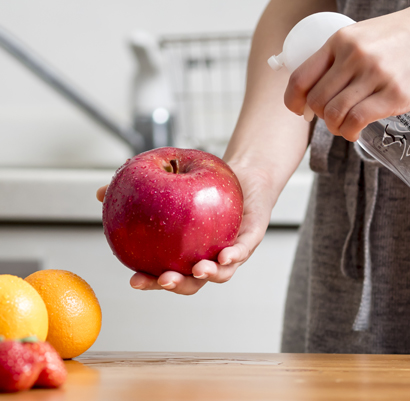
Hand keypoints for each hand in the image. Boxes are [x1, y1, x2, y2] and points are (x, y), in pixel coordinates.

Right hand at [96, 164, 272, 294]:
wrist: (244, 174)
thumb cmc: (205, 184)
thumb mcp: (170, 183)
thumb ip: (139, 190)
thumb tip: (101, 193)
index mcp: (187, 253)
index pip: (167, 273)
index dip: (151, 281)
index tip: (133, 280)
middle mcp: (209, 258)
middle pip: (192, 282)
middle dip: (177, 285)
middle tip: (163, 280)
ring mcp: (231, 252)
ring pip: (221, 274)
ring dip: (208, 275)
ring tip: (197, 270)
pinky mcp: (251, 240)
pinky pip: (243, 250)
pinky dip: (234, 255)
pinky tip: (225, 256)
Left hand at [284, 1, 409, 140]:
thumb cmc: (408, 33)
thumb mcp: (367, 35)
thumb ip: (343, 58)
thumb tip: (320, 90)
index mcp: (342, 40)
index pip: (301, 77)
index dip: (293, 100)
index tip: (299, 110)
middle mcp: (354, 56)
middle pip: (317, 100)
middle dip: (319, 116)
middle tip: (330, 119)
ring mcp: (375, 75)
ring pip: (334, 114)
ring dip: (335, 127)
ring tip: (345, 126)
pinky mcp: (396, 94)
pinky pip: (358, 121)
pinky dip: (350, 132)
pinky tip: (356, 132)